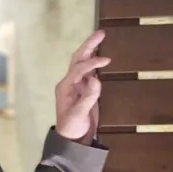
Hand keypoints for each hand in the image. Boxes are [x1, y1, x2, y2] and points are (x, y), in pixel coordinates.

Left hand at [55, 30, 109, 144]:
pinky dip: (95, 62)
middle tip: (101, 33)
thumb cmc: (72, 127)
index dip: (92, 63)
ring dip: (91, 50)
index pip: (79, 69)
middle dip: (89, 46)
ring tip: (101, 38)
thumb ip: (88, 98)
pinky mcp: (85, 89)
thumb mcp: (79, 114)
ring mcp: (77, 85)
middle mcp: (70, 82)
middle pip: (78, 59)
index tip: (106, 60)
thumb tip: (96, 80)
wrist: (72, 138)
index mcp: (65, 86)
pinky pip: (89, 71)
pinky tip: (102, 56)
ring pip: (83, 63)